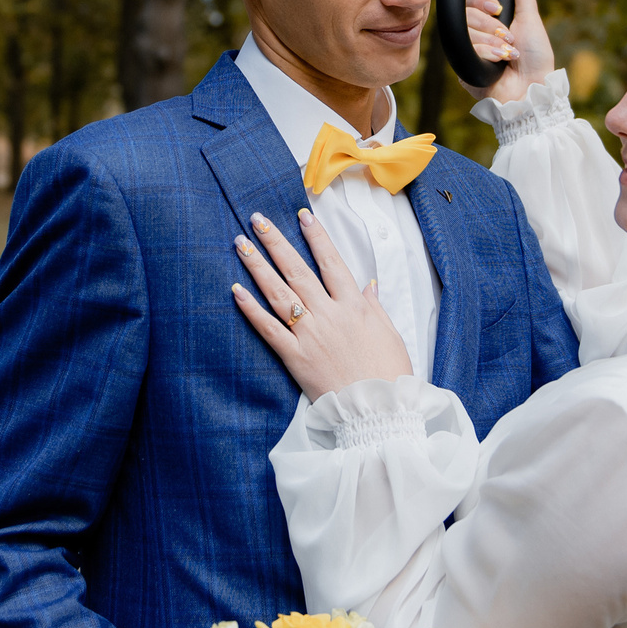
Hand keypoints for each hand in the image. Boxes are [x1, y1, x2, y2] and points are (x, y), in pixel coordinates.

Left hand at [231, 209, 412, 400]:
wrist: (379, 412)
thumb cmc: (389, 374)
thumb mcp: (389, 334)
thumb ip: (374, 307)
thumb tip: (368, 285)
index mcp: (355, 306)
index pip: (331, 262)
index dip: (316, 237)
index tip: (302, 215)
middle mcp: (330, 314)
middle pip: (298, 270)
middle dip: (276, 242)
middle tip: (258, 219)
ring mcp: (310, 334)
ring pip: (279, 293)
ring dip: (258, 266)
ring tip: (241, 243)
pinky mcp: (295, 357)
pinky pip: (269, 329)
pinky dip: (251, 309)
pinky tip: (236, 290)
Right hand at [459, 0, 553, 101]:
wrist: (533, 88)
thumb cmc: (536, 57)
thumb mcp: (530, 19)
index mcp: (490, 22)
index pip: (472, 0)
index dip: (481, 0)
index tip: (498, 8)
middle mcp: (477, 35)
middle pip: (466, 13)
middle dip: (491, 25)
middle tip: (509, 36)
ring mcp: (469, 51)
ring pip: (465, 31)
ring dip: (491, 40)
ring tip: (508, 53)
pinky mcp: (464, 68)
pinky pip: (465, 50)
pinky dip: (486, 53)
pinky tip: (499, 62)